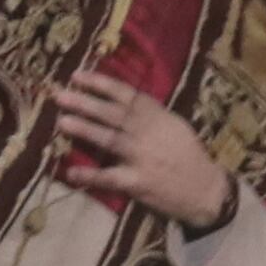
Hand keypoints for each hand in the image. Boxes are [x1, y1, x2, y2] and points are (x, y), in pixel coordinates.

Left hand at [44, 74, 236, 229]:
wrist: (206, 189)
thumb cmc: (188, 155)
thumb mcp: (174, 125)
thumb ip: (150, 113)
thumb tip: (121, 99)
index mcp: (157, 116)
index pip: (125, 94)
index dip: (100, 84)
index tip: (77, 76)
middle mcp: (148, 132)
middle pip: (112, 114)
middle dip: (85, 102)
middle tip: (59, 95)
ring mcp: (142, 157)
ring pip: (109, 140)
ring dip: (85, 130)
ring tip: (62, 122)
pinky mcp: (138, 182)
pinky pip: (110, 177)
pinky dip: (90, 175)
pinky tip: (70, 171)